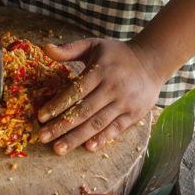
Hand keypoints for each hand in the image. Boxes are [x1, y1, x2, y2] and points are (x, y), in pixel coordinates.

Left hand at [37, 38, 161, 154]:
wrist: (153, 61)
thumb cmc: (117, 54)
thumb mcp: (94, 45)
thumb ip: (69, 49)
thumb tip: (44, 48)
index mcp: (101, 70)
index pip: (75, 91)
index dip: (57, 105)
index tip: (40, 116)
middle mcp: (112, 87)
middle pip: (83, 111)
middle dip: (61, 126)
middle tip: (43, 137)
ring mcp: (124, 102)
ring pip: (97, 123)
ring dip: (77, 137)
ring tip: (59, 149)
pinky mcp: (134, 113)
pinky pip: (116, 129)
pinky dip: (102, 139)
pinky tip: (88, 147)